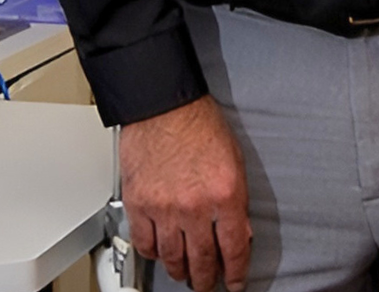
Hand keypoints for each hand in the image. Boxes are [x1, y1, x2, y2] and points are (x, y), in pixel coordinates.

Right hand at [120, 96, 250, 291]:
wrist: (163, 104)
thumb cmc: (198, 123)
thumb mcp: (234, 161)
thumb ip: (237, 201)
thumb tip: (239, 231)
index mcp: (225, 194)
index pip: (234, 249)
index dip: (235, 273)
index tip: (234, 282)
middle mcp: (195, 206)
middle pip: (202, 260)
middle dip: (206, 279)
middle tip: (207, 284)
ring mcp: (164, 208)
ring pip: (172, 258)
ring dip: (180, 271)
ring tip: (184, 274)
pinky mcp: (138, 204)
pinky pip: (145, 243)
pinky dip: (153, 254)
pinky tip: (159, 254)